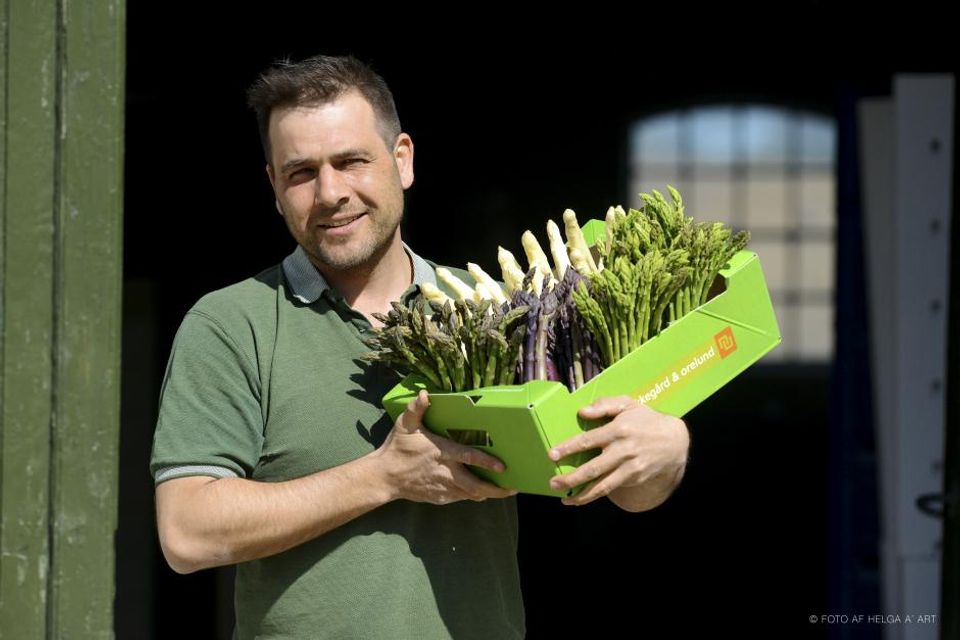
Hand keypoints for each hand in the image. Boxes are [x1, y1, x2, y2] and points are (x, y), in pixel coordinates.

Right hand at [377, 390, 516, 504]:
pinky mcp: (440, 498)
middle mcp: (446, 473)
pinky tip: (481, 492)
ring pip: (471, 494)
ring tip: (503, 491)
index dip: (487, 463)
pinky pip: (461, 498)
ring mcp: (443, 488)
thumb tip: (424, 393)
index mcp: (442, 453)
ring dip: (487, 493)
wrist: (384, 477)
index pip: (469, 457)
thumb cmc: (397, 448)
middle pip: (476, 485)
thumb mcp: (405, 425)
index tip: (502, 467)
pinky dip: (471, 495)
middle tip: (512, 488)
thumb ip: (416, 409)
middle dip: (496, 490)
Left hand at [547, 395, 688, 508]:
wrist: (674, 441)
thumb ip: (604, 405)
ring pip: (603, 486)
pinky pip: (612, 489)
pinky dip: (595, 496)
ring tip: (565, 499)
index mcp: (619, 430)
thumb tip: (582, 411)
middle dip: (572, 478)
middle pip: (593, 468)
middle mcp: (623, 451)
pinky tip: (580, 498)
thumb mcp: (628, 404)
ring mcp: (630, 467)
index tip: (552, 454)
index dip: (569, 448)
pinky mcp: (634, 478)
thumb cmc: (645, 420)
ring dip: (582, 495)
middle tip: (553, 482)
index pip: (588, 441)